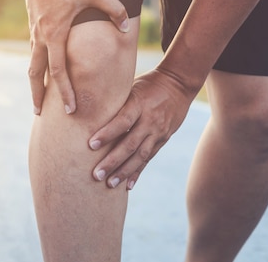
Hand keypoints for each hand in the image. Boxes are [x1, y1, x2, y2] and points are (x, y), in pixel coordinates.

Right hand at [21, 0, 128, 114]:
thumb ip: (112, 9)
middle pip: (36, 75)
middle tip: (40, 115)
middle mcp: (41, 37)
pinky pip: (33, 52)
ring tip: (36, 98)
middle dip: (38, 96)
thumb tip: (124, 29)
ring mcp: (34, 31)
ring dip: (34, 83)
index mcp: (55, 34)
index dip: (66, 92)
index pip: (59, 72)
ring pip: (31, 64)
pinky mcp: (32, 24)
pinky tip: (41, 70)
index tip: (72, 109)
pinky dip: (36, 66)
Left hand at [88, 67, 197, 189]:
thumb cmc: (147, 83)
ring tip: (109, 184)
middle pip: (130, 144)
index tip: (91, 145)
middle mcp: (149, 120)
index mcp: (138, 104)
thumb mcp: (131, 86)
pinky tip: (128, 185)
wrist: (178, 84)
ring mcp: (158, 131)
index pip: (121, 121)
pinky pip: (149, 158)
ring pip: (140, 155)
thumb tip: (89, 109)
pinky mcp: (163, 139)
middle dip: (113, 161)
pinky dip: (138, 172)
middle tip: (96, 174)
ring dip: (124, 171)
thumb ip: (116, 100)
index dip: (107, 134)